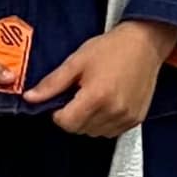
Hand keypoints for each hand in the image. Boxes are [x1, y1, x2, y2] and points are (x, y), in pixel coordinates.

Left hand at [24, 19, 176, 135]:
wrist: (145, 43)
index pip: (66, 123)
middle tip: (80, 93)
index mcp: (96, 96)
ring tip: (96, 96)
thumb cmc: (113, 48)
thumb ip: (53, 83)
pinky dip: (105, 121)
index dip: (59, 112)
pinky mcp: (136, 119)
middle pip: (79, 129)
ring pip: (94, 132)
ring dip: (89, 120)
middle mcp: (113, 110)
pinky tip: (108, 102)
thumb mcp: (77, 61)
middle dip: (74, 115)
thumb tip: (31, 98)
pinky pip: (111, 131)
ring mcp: (127, 117)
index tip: (64, 98)